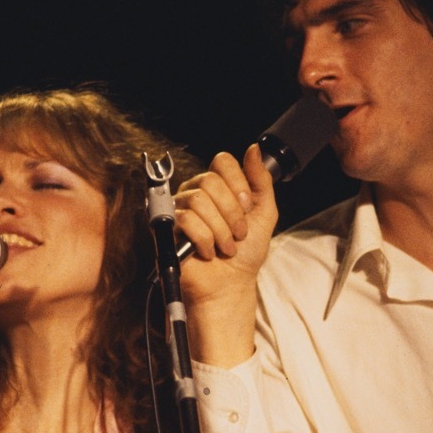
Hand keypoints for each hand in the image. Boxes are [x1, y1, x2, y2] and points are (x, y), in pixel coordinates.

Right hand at [174, 143, 276, 302]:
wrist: (232, 284)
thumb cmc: (246, 252)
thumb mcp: (264, 212)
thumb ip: (261, 180)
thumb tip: (253, 148)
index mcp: (218, 185)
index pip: (222, 161)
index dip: (238, 184)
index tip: (247, 207)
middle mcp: (195, 192)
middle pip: (210, 181)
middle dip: (232, 212)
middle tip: (238, 233)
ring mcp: (179, 209)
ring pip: (199, 200)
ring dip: (220, 230)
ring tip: (226, 246)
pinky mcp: (167, 228)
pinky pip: (186, 220)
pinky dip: (205, 240)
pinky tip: (209, 251)